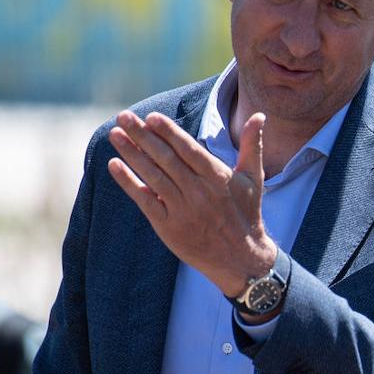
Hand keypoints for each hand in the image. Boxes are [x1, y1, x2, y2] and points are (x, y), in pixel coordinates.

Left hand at [107, 110, 274, 296]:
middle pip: (166, 159)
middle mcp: (199, 193)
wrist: (240, 258)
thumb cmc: (247, 213)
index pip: (188, 150)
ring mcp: (182, 210)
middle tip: (124, 116)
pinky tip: (114, 165)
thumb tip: (259, 115)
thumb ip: (252, 145)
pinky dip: (128, 182)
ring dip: (131, 154)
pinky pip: (144, 200)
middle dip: (142, 136)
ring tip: (114, 134)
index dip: (169, 133)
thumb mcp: (254, 179)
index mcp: (218, 178)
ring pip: (152, 176)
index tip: (151, 117)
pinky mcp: (168, 227)